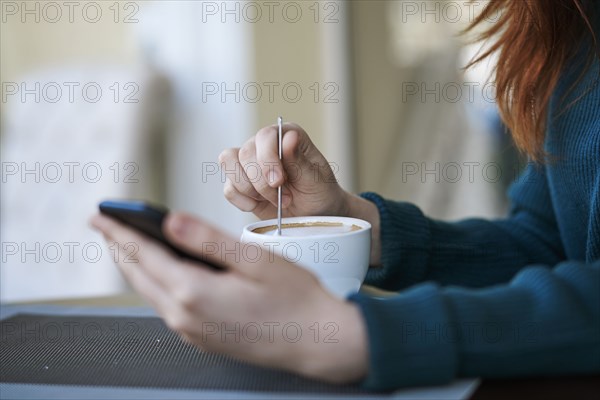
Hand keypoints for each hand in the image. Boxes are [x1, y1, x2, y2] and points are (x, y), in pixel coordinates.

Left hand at [90, 212, 367, 382]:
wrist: (318, 342)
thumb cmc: (293, 298)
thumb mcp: (254, 260)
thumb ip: (208, 240)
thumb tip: (169, 221)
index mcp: (194, 293)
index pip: (142, 255)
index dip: (118, 231)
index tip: (98, 215)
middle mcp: (186, 317)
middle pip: (139, 275)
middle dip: (119, 247)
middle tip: (104, 226)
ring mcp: (193, 332)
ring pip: (150, 292)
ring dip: (136, 266)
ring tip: (128, 244)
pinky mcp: (204, 337)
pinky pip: (167, 306)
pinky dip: (155, 282)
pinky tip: (162, 271)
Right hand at [219, 122, 381, 265]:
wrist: (314, 215)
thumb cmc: (320, 193)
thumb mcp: (316, 179)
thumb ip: (299, 160)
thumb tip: (288, 137)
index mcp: (286, 135)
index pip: (265, 136)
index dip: (268, 159)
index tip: (279, 182)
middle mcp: (264, 144)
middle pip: (245, 153)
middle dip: (261, 182)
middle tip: (284, 199)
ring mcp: (249, 163)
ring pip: (229, 164)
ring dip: (250, 190)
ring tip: (275, 201)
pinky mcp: (239, 182)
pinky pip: (228, 188)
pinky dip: (243, 201)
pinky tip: (261, 205)